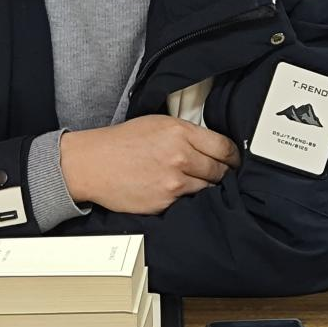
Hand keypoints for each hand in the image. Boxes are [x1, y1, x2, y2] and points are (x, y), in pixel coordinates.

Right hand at [59, 115, 240, 214]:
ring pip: (208, 188)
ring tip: (192, 180)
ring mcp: (173, 183)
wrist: (93, 164)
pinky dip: (187, 198)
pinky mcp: (165, 203)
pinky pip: (189, 202)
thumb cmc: (121, 142)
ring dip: (205, 186)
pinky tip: (175, 190)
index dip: (234, 155)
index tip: (234, 159)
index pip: (224, 147)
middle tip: (217, 171)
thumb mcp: (157, 123)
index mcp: (180, 132)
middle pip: (220, 170)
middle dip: (222, 172)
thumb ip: (186, 132)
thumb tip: (211, 144)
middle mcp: (180, 157)